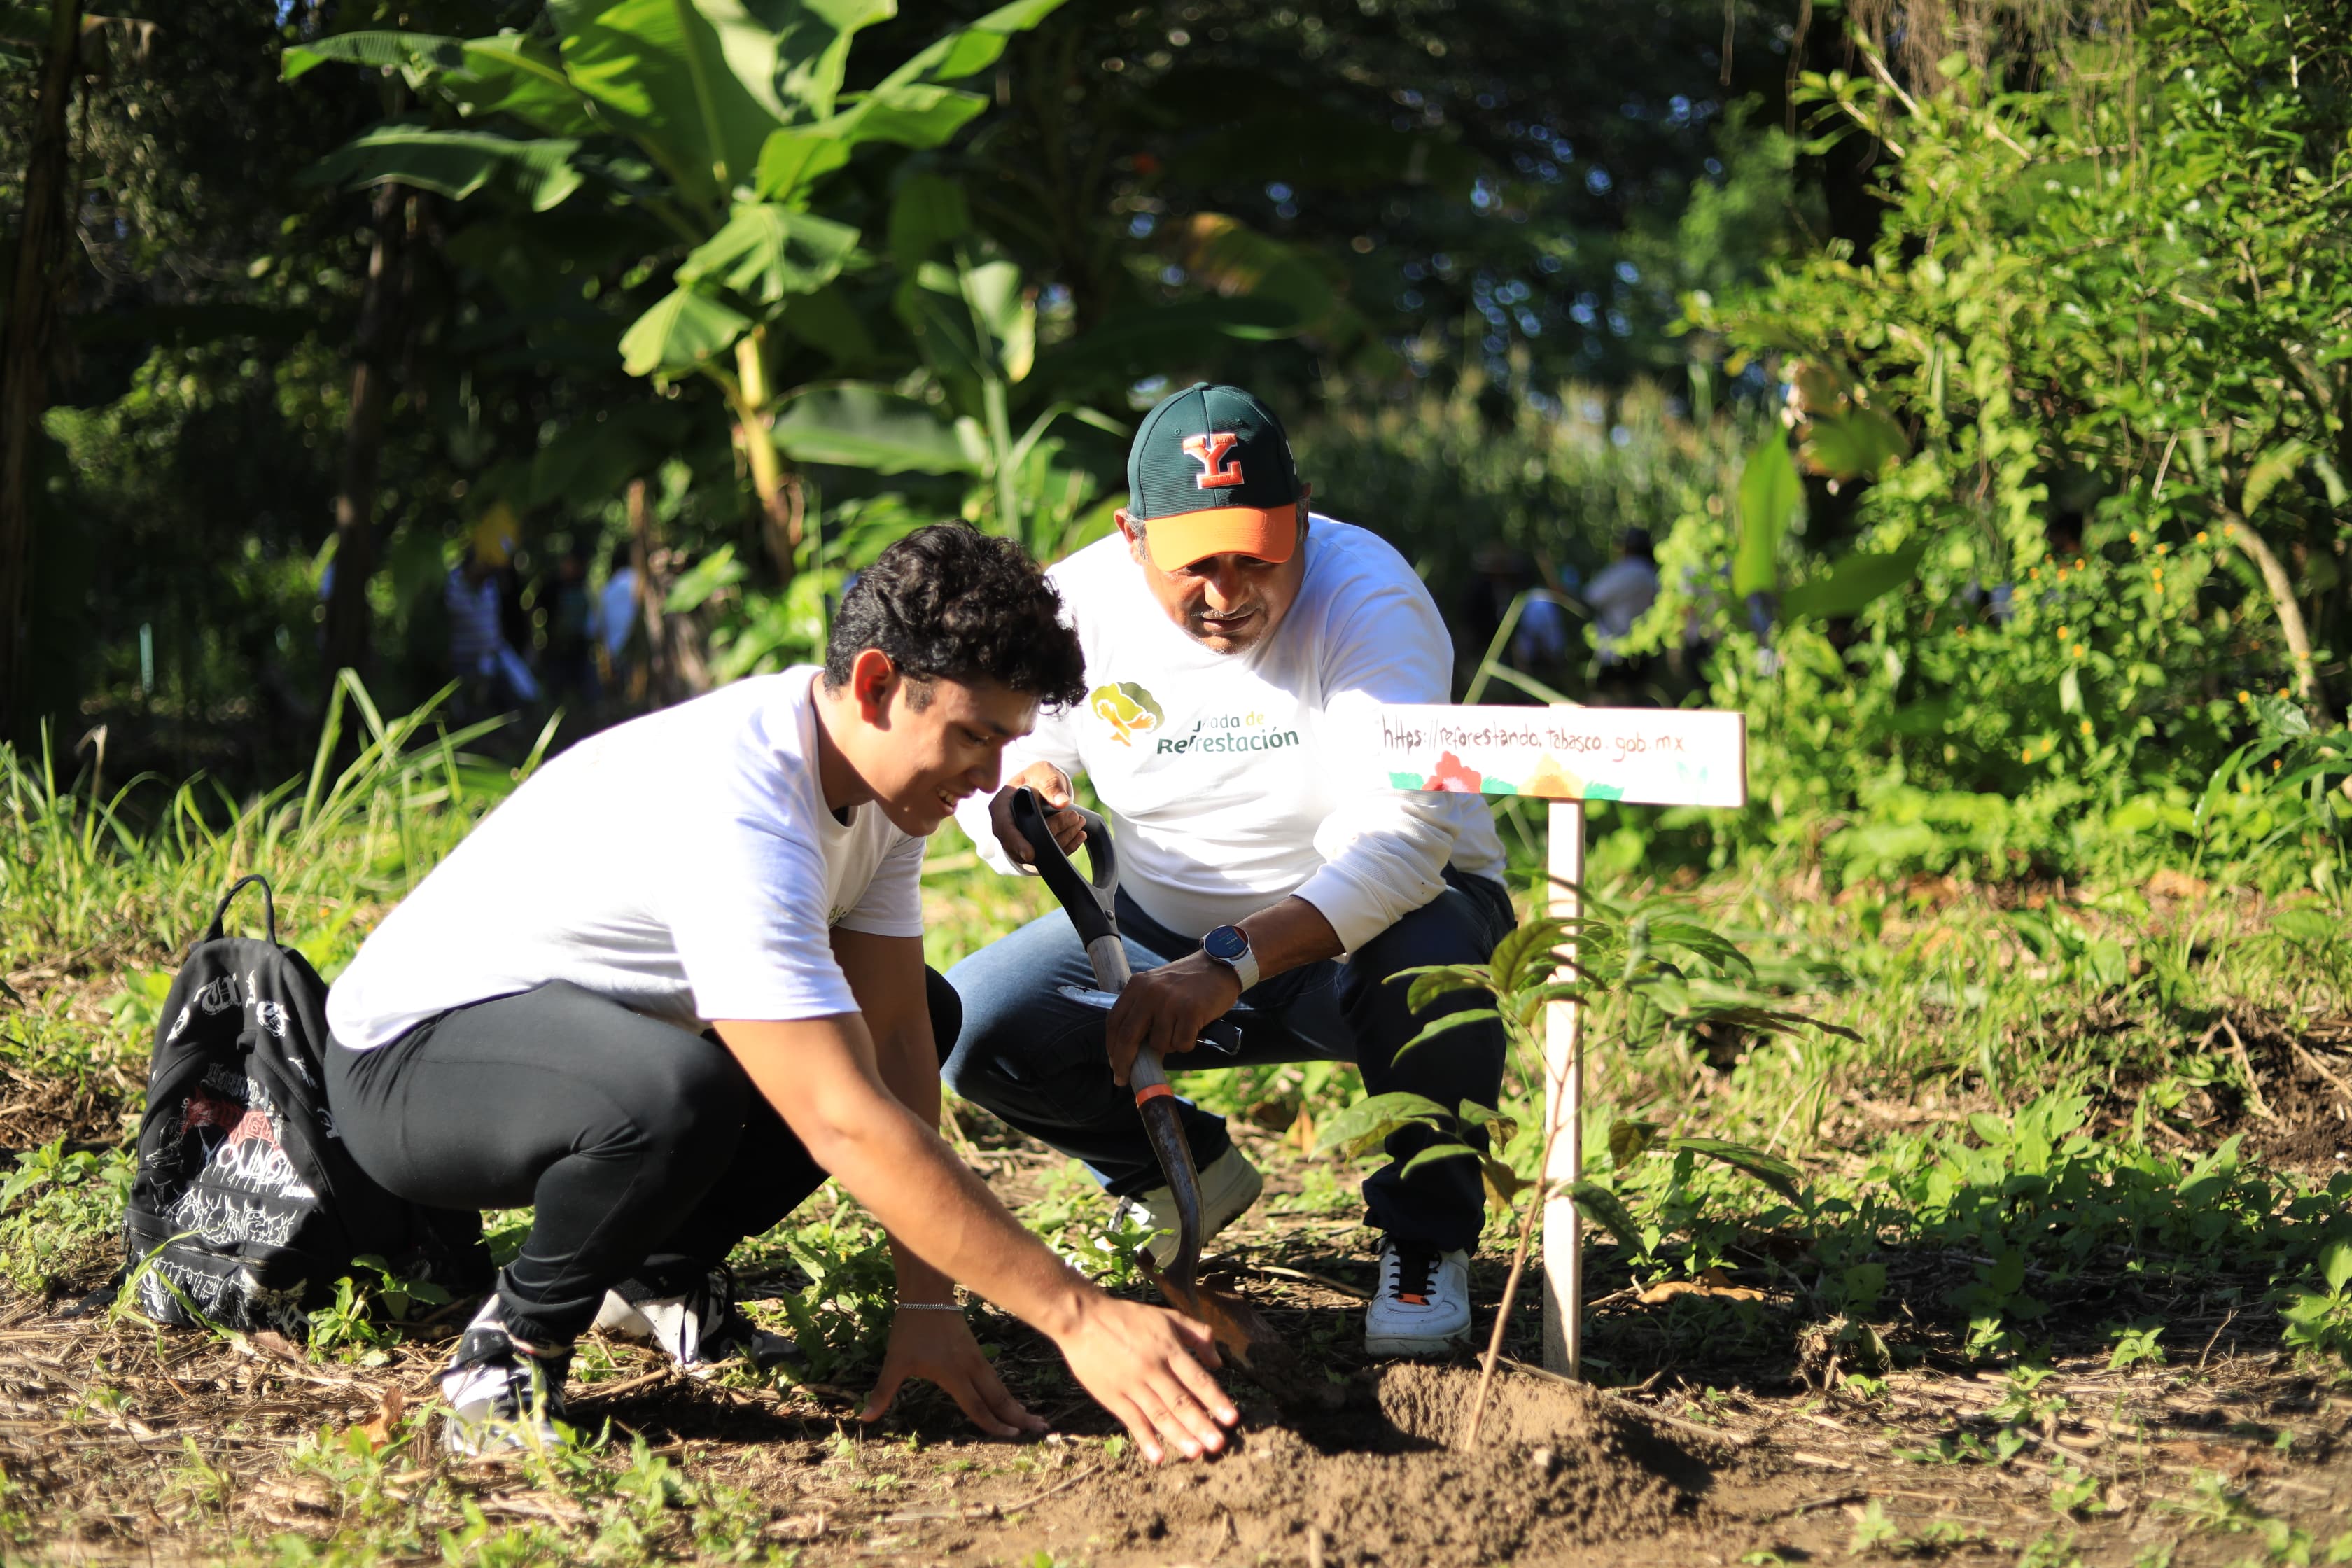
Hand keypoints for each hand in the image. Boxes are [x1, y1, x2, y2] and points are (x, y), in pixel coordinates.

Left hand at [860, 1307, 1046, 1439]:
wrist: (926, 1294)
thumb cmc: (910, 1329)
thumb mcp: (895, 1362)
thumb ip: (882, 1391)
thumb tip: (864, 1417)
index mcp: (953, 1375)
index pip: (977, 1406)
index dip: (994, 1424)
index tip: (1012, 1437)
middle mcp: (970, 1368)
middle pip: (999, 1398)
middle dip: (1018, 1417)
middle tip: (1040, 1431)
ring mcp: (976, 1359)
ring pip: (1000, 1387)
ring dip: (1017, 1405)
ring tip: (1035, 1419)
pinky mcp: (976, 1351)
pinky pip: (995, 1377)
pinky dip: (1006, 1392)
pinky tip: (1012, 1399)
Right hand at [988, 762, 1084, 865]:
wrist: (1041, 785)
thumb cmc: (1036, 778)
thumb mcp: (1042, 772)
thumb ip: (1050, 783)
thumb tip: (1062, 802)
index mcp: (1001, 807)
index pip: (1004, 829)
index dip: (1016, 842)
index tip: (1031, 854)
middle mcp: (1007, 827)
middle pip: (1025, 842)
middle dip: (1052, 834)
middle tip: (1074, 818)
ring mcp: (1020, 839)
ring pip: (1039, 851)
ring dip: (1063, 839)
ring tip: (1080, 823)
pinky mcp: (1035, 845)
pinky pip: (1049, 853)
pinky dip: (1067, 846)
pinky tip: (1080, 835)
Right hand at [1052, 1293, 1235, 1463]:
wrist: (1084, 1319)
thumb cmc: (1129, 1318)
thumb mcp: (1168, 1317)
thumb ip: (1198, 1335)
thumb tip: (1218, 1363)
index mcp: (1168, 1348)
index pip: (1197, 1379)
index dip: (1216, 1399)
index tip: (1232, 1418)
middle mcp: (1152, 1368)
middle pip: (1180, 1401)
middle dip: (1201, 1424)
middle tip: (1219, 1444)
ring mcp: (1131, 1384)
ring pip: (1159, 1414)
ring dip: (1178, 1435)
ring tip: (1196, 1453)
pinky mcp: (1112, 1396)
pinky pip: (1132, 1421)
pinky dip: (1145, 1439)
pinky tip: (1158, 1456)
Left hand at [1105, 955, 1242, 1085]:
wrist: (1220, 965)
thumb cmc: (1188, 982)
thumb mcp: (1157, 986)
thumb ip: (1142, 1012)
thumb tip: (1132, 1051)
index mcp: (1137, 985)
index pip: (1115, 1022)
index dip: (1112, 1047)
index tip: (1114, 1064)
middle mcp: (1150, 992)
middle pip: (1128, 1037)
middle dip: (1124, 1062)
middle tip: (1123, 1078)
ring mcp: (1170, 1002)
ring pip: (1160, 1044)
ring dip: (1170, 1046)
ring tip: (1182, 1029)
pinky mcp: (1191, 1011)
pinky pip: (1182, 1044)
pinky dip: (1187, 1043)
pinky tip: (1194, 1028)